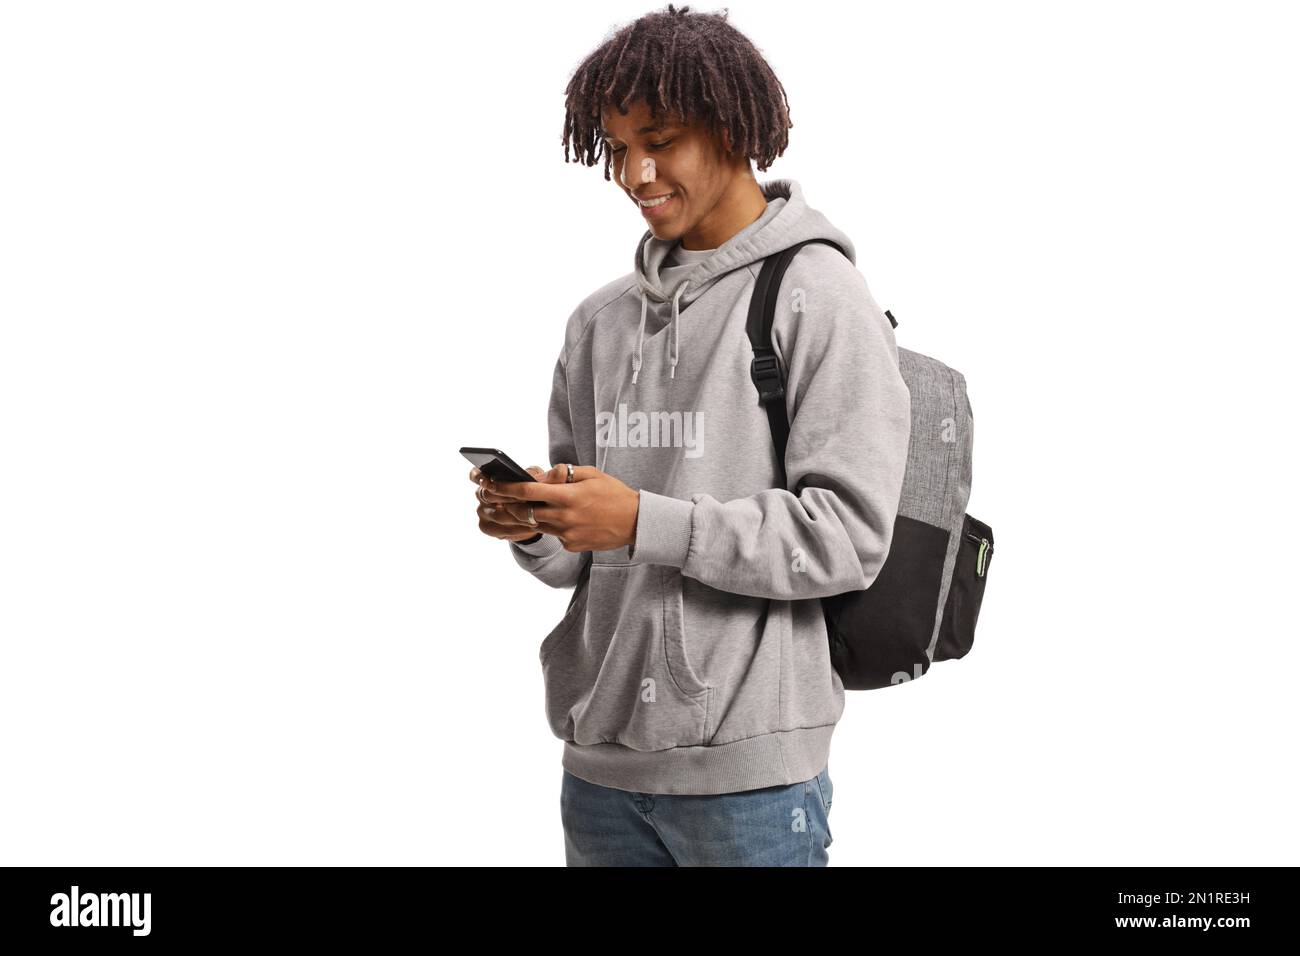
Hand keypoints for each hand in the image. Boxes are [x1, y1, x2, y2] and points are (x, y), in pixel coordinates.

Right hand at [469, 464, 553, 541]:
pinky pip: (499, 530)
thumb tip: (549, 474)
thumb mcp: (538, 478)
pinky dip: (516, 529)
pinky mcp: (487, 527)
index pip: (475, 474)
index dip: (479, 477)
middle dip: (506, 498)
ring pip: (496, 515)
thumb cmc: (534, 489)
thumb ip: (540, 475)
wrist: (534, 512)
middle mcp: (481, 494)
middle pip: (487, 496)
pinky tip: (531, 528)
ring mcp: (482, 512)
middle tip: (524, 500)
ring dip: (516, 516)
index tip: (488, 480)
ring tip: (536, 516)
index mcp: (488, 477)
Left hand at [482, 464, 638, 552]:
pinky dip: (551, 525)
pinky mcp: (571, 545)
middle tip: (496, 498)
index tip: (492, 483)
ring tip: (520, 507)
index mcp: (568, 496)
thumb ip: (563, 474)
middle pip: (524, 512)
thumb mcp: (591, 474)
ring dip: (526, 516)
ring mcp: (567, 534)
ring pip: (536, 524)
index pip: (528, 491)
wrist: (636, 522)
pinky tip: (561, 519)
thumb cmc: (614, 494)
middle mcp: (564, 516)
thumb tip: (540, 475)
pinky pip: (553, 534)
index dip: (506, 487)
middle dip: (508, 504)